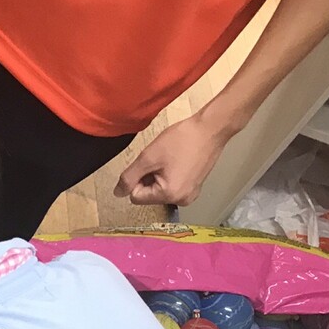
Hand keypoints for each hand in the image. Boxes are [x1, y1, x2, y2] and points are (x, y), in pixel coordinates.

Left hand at [114, 113, 232, 206]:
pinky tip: (178, 161)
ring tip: (171, 159)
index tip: (149, 163)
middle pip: (148, 195)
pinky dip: (169, 174)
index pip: (136, 197)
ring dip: (158, 175)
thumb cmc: (182, 140)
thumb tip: (117, 193)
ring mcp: (190, 195)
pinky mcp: (195, 187)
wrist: (211, 128)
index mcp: (169, 196)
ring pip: (159, 190)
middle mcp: (182, 200)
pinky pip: (172, 186)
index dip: (137, 179)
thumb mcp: (148, 157)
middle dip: (149, 177)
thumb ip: (129, 177)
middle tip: (161, 159)